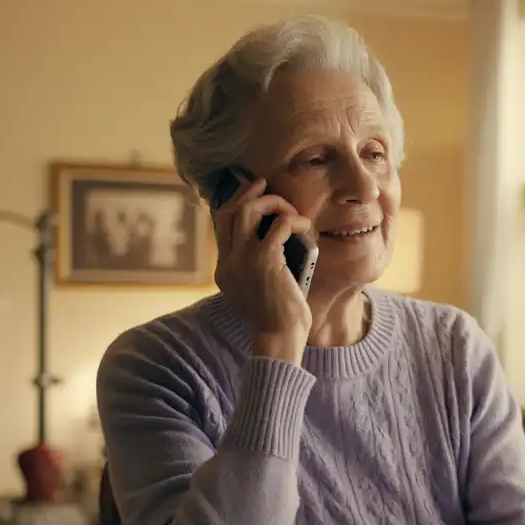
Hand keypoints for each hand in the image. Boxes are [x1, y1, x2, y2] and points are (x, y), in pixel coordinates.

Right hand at [211, 177, 312, 362]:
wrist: (280, 338)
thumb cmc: (278, 317)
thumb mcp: (260, 289)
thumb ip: (258, 266)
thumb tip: (275, 238)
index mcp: (223, 270)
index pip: (221, 225)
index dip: (235, 203)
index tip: (251, 193)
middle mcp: (227, 263)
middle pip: (228, 212)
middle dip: (248, 193)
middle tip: (265, 185)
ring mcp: (242, 261)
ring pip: (246, 211)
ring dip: (271, 203)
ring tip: (289, 210)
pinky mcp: (263, 261)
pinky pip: (278, 225)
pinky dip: (293, 220)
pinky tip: (304, 225)